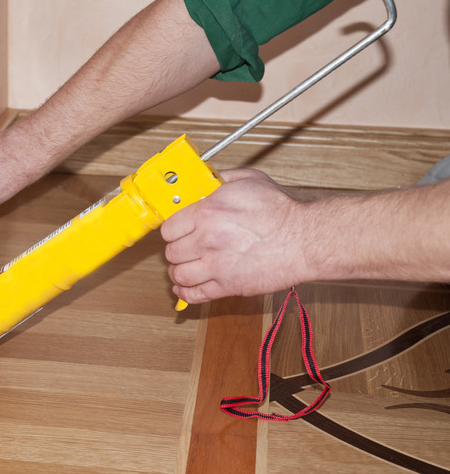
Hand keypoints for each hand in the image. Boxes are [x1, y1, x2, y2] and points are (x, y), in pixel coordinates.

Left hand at [161, 169, 308, 302]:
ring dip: (179, 272)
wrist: (305, 239)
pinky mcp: (228, 286)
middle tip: (184, 248)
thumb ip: (221, 179)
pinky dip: (185, 292)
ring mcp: (216, 265)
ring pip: (178, 275)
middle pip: (171, 252)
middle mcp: (207, 240)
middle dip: (176, 250)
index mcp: (207, 213)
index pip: (168, 228)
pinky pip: (194, 295)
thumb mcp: (249, 180)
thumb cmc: (282, 211)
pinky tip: (186, 287)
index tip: (177, 231)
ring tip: (186, 267)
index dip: (173, 229)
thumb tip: (205, 180)